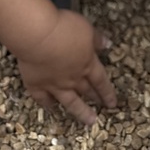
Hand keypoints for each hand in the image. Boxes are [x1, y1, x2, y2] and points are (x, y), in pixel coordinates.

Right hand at [16, 9, 116, 125]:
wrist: (38, 36)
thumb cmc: (64, 28)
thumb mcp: (86, 28)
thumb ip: (97, 39)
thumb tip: (108, 44)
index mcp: (87, 63)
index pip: (100, 80)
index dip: (107, 91)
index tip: (112, 102)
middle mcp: (73, 78)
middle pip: (86, 91)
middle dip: (95, 99)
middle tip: (102, 109)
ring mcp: (55, 84)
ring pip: (70, 102)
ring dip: (80, 111)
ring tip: (89, 121)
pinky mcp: (36, 85)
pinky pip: (44, 99)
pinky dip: (48, 104)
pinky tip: (51, 107)